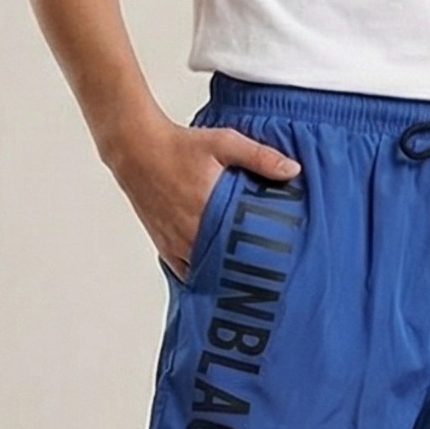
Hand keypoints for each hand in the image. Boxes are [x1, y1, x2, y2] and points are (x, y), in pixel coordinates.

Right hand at [104, 113, 300, 282]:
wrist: (135, 147)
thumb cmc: (180, 145)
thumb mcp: (224, 144)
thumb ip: (260, 157)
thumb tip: (294, 170)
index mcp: (207, 212)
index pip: (239, 250)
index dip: (260, 262)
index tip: (278, 271)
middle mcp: (188, 234)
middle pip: (223, 267)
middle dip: (245, 274)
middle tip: (269, 282)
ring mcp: (174, 243)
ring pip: (204, 273)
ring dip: (224, 277)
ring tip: (248, 284)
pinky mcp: (164, 245)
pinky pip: (185, 272)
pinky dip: (201, 277)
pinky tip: (219, 281)